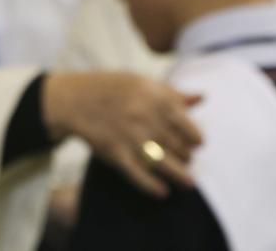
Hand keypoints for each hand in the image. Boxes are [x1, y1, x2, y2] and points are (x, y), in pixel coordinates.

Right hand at [42, 72, 201, 197]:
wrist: (75, 100)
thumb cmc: (111, 89)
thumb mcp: (142, 83)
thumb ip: (172, 93)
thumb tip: (201, 98)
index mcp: (156, 99)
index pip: (188, 126)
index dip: (196, 138)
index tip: (198, 143)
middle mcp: (147, 119)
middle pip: (179, 147)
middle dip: (187, 157)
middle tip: (187, 159)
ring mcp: (131, 138)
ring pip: (165, 164)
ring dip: (180, 175)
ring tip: (188, 183)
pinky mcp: (116, 154)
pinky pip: (139, 176)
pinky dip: (152, 187)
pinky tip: (162, 192)